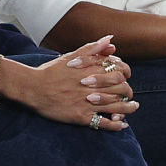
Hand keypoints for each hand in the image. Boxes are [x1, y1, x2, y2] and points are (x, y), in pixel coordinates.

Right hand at [3, 36, 137, 131]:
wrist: (32, 88)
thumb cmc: (50, 71)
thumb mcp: (70, 56)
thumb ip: (92, 48)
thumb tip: (110, 40)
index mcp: (90, 69)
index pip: (119, 70)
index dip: (126, 73)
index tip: (125, 76)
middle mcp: (92, 85)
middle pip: (121, 88)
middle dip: (129, 91)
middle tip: (129, 94)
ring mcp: (87, 102)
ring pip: (117, 106)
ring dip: (129, 108)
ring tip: (133, 107)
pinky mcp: (81, 116)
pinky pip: (104, 123)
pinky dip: (116, 124)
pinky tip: (122, 124)